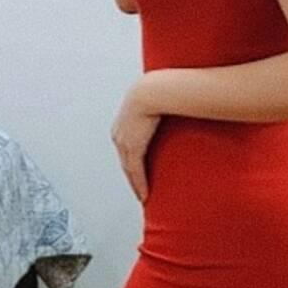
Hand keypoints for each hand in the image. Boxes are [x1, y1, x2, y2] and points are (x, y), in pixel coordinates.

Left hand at [110, 79, 163, 202]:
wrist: (151, 91)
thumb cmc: (156, 92)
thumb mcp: (153, 103)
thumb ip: (158, 111)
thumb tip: (168, 109)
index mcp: (121, 125)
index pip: (125, 150)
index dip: (130, 163)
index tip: (135, 173)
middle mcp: (119, 135)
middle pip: (124, 163)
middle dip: (131, 178)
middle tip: (139, 190)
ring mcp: (124, 143)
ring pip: (129, 171)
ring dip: (136, 186)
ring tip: (142, 196)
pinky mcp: (133, 148)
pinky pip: (136, 172)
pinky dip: (140, 185)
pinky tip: (145, 194)